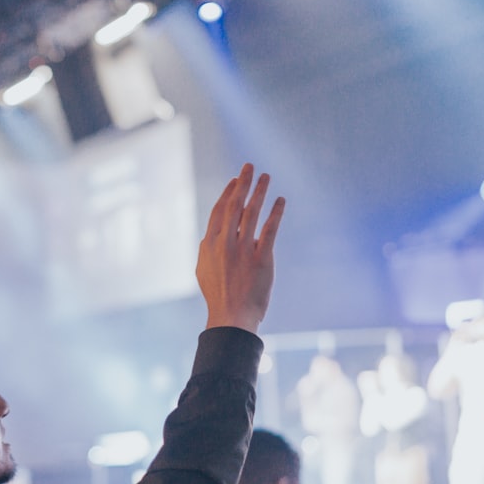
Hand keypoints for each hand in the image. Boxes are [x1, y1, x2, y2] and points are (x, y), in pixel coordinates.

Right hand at [196, 163, 285, 332]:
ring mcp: (243, 250)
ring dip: (259, 192)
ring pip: (252, 213)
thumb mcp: (202, 270)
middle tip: (249, 166)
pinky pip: (270, 230)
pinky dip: (276, 213)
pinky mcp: (262, 259)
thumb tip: (209, 234)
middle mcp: (225, 243)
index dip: (228, 192)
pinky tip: (281, 201)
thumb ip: (206, 249)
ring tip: (266, 177)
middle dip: (242, 183)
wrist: (232, 317)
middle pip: (234, 205)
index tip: (236, 180)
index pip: (219, 210)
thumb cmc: (217, 295)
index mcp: (209, 244)